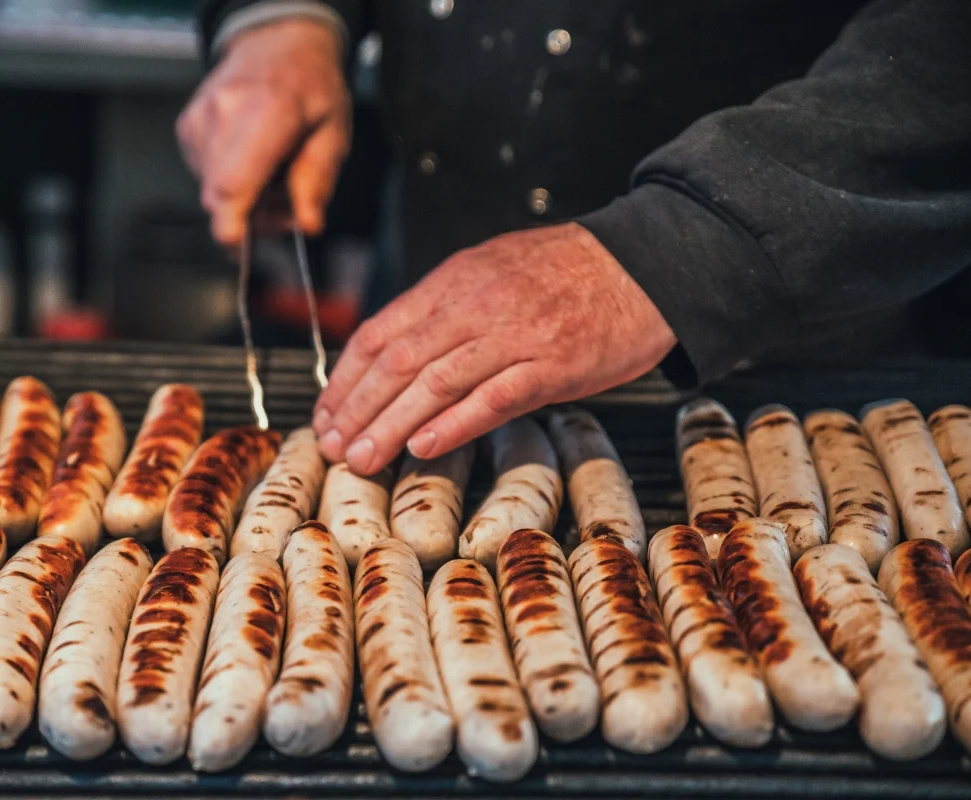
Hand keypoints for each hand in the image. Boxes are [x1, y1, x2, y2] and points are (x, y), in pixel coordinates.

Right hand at [176, 18, 351, 246]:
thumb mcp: (333, 130)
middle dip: (254, 217)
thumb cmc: (309, 86)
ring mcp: (200, 121)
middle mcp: (224, 114)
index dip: (231, 220)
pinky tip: (252, 161)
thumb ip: (318, 179)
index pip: (235, 179)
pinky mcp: (188, 129)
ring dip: (245, 199)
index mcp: (267, 110)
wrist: (275, 43)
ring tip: (274, 177)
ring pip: (213, 191)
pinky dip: (231, 181)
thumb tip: (308, 223)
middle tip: (288, 210)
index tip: (234, 244)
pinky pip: (206, 177)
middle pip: (222, 196)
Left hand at [312, 223, 676, 473]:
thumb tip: (396, 355)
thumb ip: (445, 309)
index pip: (380, 332)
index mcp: (454, 281)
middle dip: (358, 408)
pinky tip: (424, 447)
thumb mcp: (492, 271)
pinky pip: (494, 397)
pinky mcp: (553, 363)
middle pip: (398, 361)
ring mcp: (515, 334)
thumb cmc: (566, 274)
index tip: (326, 413)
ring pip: (436, 382)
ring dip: (392, 424)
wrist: (644, 264)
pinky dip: (455, 424)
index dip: (346, 379)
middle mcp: (476, 304)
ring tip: (362, 459)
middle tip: (333, 446)